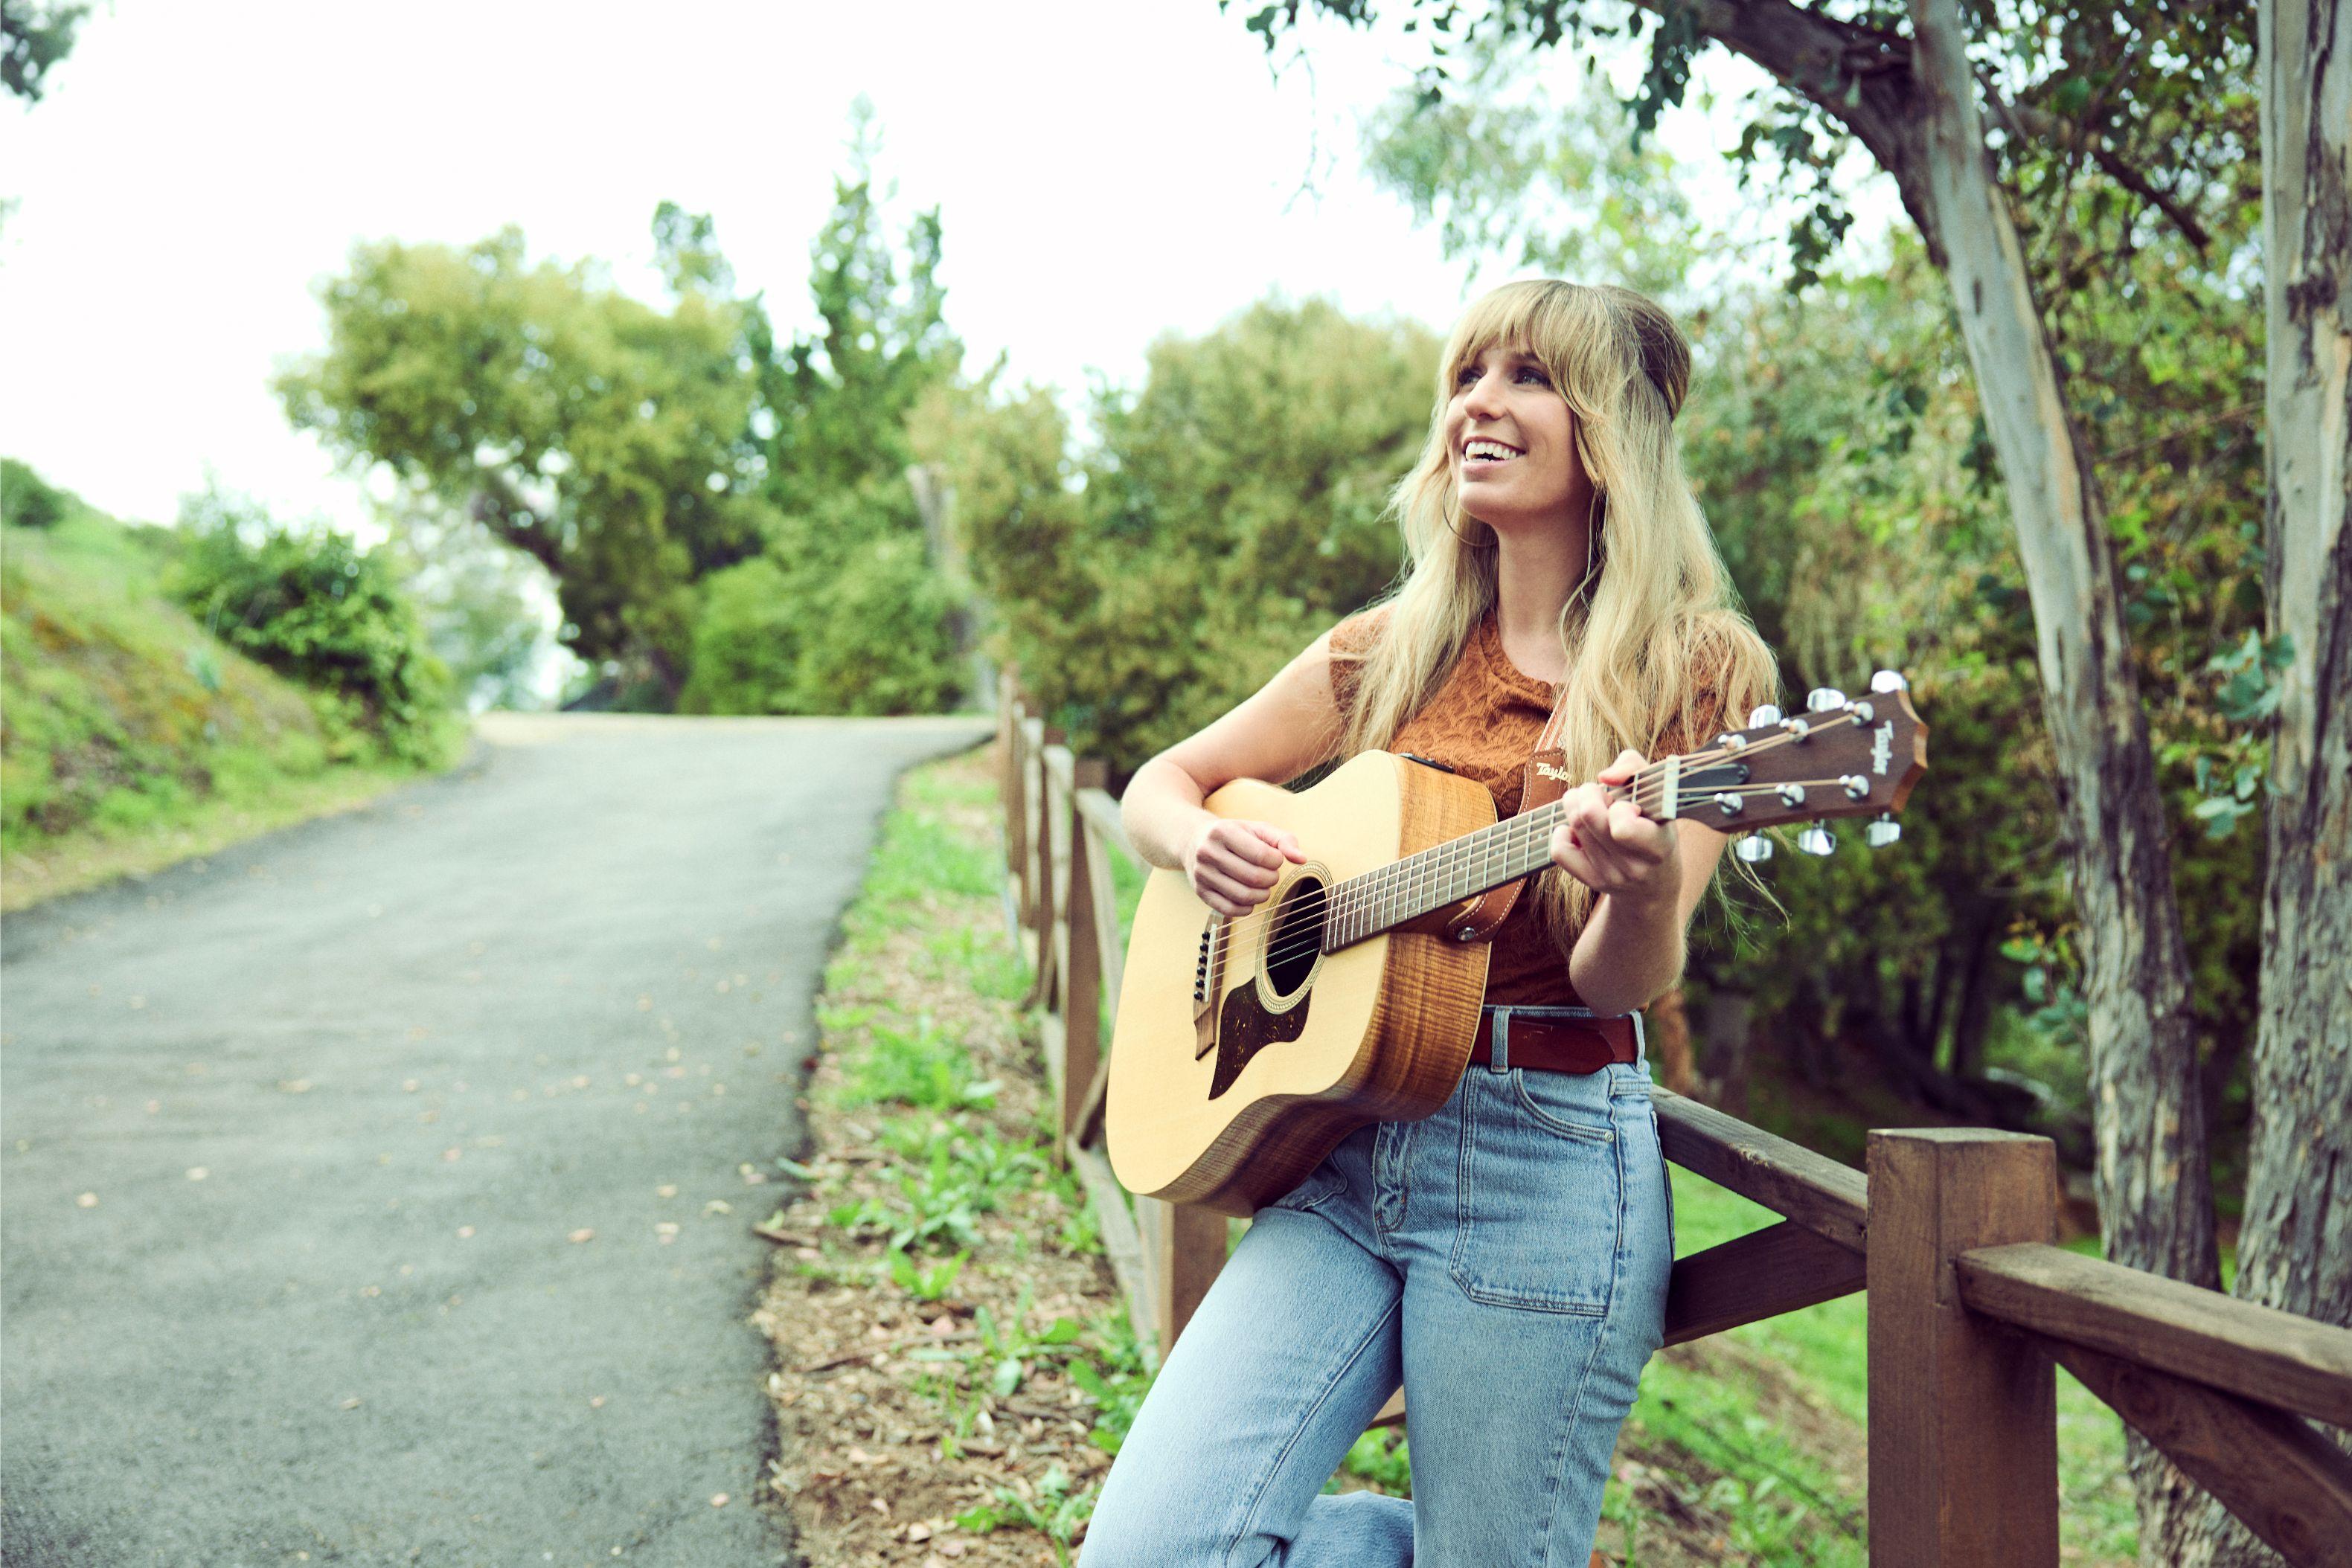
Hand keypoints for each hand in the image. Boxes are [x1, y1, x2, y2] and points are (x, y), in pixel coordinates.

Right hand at [1185, 817, 1303, 917]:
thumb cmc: (1233, 835)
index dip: (1277, 861)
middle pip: (1254, 877)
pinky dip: (1247, 908)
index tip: (1275, 859)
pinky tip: (1250, 897)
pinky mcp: (1200, 892)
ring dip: (1262, 894)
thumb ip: (1283, 840)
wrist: (1194, 840)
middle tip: (1271, 874)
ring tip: (1263, 886)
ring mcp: (1201, 874)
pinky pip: (1230, 909)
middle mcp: (1208, 852)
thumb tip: (1301, 859)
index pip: (1261, 855)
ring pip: (1243, 896)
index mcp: (1222, 832)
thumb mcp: (1257, 829)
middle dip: (1271, 879)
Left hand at [1548, 749, 1680, 909]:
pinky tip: (1580, 831)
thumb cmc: (1656, 826)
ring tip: (1593, 807)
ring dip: (1576, 804)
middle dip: (1589, 792)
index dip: (1619, 806)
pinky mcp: (1591, 881)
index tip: (1630, 804)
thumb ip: (1634, 767)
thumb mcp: (1658, 795)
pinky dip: (1563, 832)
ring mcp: (1611, 876)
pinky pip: (1559, 850)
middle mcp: (1634, 866)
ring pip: (1574, 825)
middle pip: (1588, 815)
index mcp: (1658, 845)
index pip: (1622, 828)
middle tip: (1602, 795)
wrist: (1654, 883)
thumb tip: (1604, 776)